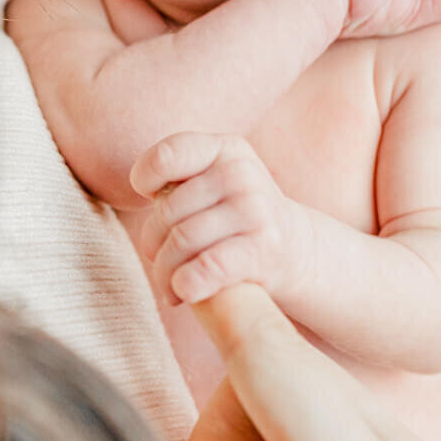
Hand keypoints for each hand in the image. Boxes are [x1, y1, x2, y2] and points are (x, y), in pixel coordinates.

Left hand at [132, 132, 308, 306]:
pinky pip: (205, 268)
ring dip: (165, 273)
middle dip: (152, 245)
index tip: (152, 200)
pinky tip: (185, 291)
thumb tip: (145, 194)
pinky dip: (186, 285)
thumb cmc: (235, 217)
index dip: (144, 181)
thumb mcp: (213, 182)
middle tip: (158, 261)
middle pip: (167, 213)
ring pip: (180, 243)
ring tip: (169, 285)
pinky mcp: (263, 248)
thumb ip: (177, 179)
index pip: (165, 156)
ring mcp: (255, 209)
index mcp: (224, 149)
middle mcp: (241, 172)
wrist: (296, 248)